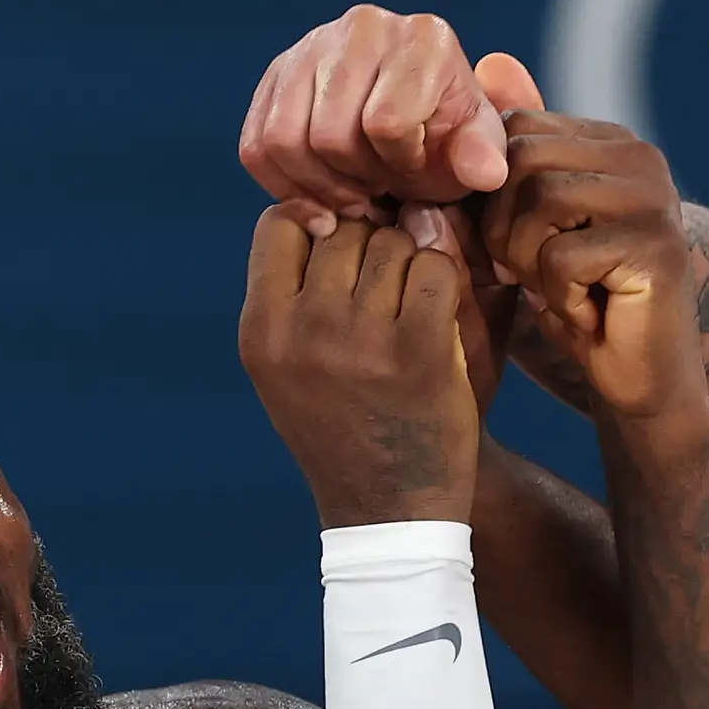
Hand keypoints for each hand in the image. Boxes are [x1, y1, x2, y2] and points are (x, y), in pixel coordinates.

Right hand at [240, 7, 545, 218]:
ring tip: (351, 196)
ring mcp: (312, 44)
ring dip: (316, 187)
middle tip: (379, 193)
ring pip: (282, 140)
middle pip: (329, 136)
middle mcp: (365, 27)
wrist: (416, 118)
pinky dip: (280, 186)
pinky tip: (316, 200)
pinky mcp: (277, 73)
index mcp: (423, 39)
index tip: (414, 174)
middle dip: (356, 182)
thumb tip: (484, 172)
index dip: (400, 168)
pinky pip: (254, 145)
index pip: (386, 122)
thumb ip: (483, 158)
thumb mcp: (477, 150)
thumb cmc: (447, 138)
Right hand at [240, 210, 485, 529]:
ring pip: (393, 242)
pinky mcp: (419, 350)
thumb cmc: (345, 425)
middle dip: (372, 245)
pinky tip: (443, 318)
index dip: (318, 225)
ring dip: (412, 264)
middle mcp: (300, 331)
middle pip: (343, 228)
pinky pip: (436, 268)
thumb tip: (338, 197)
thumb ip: (299, 287)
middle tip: (387, 295)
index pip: (279, 223)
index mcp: (261, 331)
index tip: (343, 255)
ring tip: (411, 314)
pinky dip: (447, 282)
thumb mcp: (292, 364)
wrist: (392, 512)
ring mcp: (359, 340)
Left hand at [475, 114, 708, 439]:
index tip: (511, 247)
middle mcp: (641, 157)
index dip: (490, 196)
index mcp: (610, 143)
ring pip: (538, 201)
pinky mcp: (657, 247)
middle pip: (520, 159)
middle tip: (532, 275)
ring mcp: (655, 198)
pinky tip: (586, 315)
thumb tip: (489, 62)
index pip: (514, 131)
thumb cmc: (577, 308)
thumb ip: (505, 163)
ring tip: (559, 292)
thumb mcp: (525, 230)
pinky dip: (556, 298)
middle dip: (504, 229)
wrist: (640, 385)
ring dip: (528, 262)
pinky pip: (560, 257)